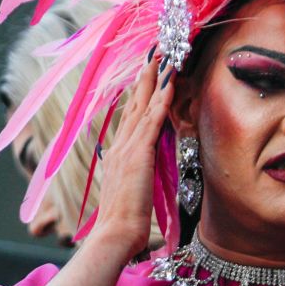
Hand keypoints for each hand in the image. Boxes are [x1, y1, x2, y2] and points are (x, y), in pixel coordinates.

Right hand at [88, 57, 175, 256]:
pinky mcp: (138, 153)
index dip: (139, 93)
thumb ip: (133, 178)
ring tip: (164, 55)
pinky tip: (169, 81)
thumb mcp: (129, 193)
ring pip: (142, 104)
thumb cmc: (123, 222)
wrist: (114, 234)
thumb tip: (136, 174)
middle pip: (134, 102)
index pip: (131, 116)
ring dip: (154, 78)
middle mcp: (119, 145)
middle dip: (145, 76)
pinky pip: (151, 119)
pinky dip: (160, 98)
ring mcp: (127, 147)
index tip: (148, 72)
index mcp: (117, 154)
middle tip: (155, 51)